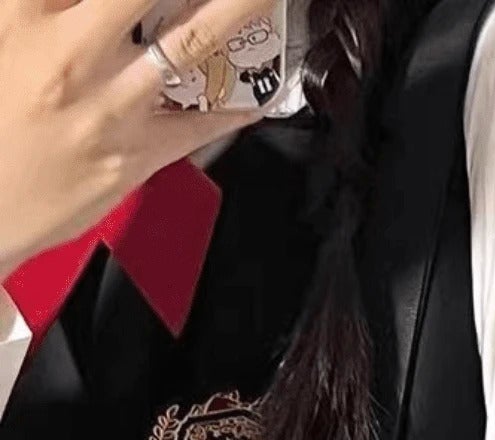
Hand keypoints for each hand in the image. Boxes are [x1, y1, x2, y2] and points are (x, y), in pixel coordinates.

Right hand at [0, 0, 274, 280]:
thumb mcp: (0, 34)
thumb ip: (35, 8)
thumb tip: (63, 4)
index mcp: (21, 13)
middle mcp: (69, 55)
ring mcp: (107, 108)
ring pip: (189, 46)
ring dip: (238, 9)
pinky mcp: (132, 158)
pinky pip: (199, 127)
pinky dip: (237, 105)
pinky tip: (259, 87)